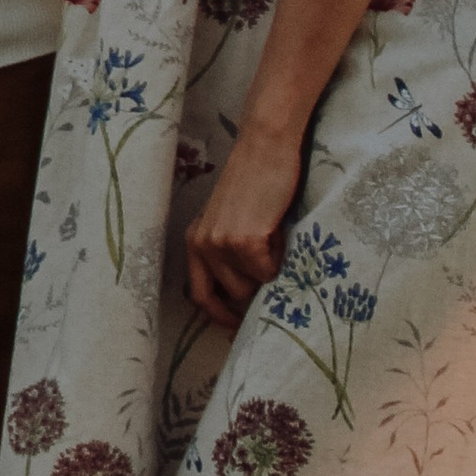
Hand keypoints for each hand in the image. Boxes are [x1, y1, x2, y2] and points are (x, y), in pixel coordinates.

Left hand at [185, 118, 303, 332]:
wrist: (266, 147)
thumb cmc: (257, 181)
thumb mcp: (233, 219)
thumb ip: (232, 252)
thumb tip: (249, 295)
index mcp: (195, 240)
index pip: (199, 294)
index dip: (220, 315)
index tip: (238, 328)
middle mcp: (201, 244)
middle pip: (231, 295)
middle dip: (254, 292)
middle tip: (275, 280)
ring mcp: (221, 244)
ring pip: (252, 286)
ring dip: (269, 272)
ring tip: (275, 240)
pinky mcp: (244, 241)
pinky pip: (269, 271)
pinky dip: (281, 258)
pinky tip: (278, 231)